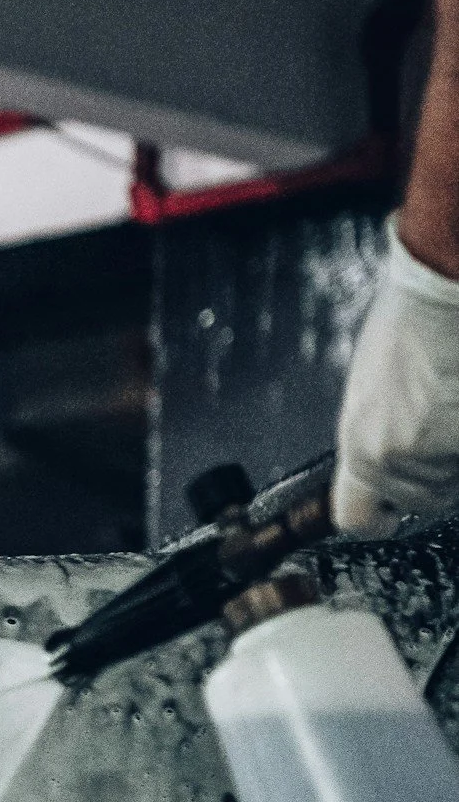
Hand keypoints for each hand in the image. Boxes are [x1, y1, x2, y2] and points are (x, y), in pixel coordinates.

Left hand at [334, 222, 458, 534]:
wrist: (444, 283)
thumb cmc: (415, 320)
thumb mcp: (374, 390)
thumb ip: (381, 432)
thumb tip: (395, 454)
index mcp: (357, 444)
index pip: (354, 516)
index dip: (378, 518)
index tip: (391, 515)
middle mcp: (392, 456)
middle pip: (424, 499)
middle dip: (439, 475)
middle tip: (445, 434)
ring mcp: (438, 449)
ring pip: (455, 479)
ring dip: (458, 452)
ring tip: (453, 399)